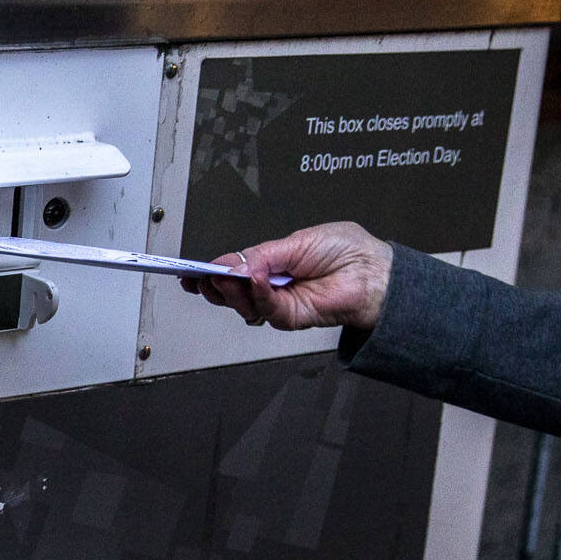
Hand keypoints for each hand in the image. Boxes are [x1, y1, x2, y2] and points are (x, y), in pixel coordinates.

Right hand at [179, 222, 392, 330]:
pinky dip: (257, 294)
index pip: (232, 270)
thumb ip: (260, 256)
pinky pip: (265, 308)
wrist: (372, 272)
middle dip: (212, 284)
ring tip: (228, 276)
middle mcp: (271, 285)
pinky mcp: (290, 317)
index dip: (209, 271)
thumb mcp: (295, 242)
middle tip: (200, 277)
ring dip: (232, 290)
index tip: (187, 271)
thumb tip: (231, 264)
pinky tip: (256, 280)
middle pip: (229, 291)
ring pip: (241, 304)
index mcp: (270, 263)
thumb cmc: (346, 251)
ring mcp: (279, 303)